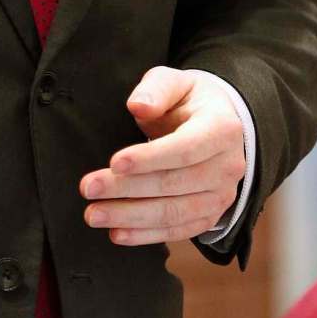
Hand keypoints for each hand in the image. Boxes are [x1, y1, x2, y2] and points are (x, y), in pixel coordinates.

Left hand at [79, 67, 245, 245]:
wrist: (219, 123)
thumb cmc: (190, 100)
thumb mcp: (176, 82)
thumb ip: (156, 90)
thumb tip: (138, 105)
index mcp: (222, 129)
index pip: (184, 149)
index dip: (149, 159)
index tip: (114, 162)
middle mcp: (227, 167)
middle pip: (174, 184)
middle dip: (127, 189)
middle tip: (88, 188)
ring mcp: (221, 195)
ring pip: (174, 213)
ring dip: (131, 217)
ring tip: (94, 214)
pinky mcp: (210, 215)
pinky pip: (178, 230)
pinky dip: (146, 235)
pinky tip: (117, 233)